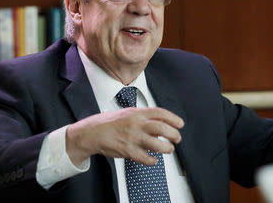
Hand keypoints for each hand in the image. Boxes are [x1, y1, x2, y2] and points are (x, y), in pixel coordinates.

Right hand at [66, 107, 183, 165]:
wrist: (92, 132)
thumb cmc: (110, 122)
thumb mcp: (128, 113)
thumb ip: (144, 116)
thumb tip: (161, 121)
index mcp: (137, 113)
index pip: (160, 113)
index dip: (173, 118)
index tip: (180, 124)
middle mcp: (136, 124)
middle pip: (162, 128)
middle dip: (173, 134)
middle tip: (177, 138)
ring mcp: (132, 138)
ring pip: (157, 145)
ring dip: (166, 148)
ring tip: (168, 149)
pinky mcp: (128, 151)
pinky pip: (145, 158)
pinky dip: (153, 160)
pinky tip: (154, 159)